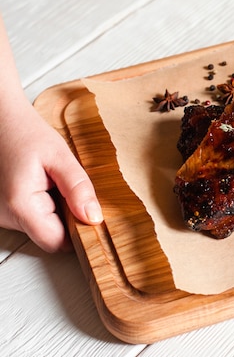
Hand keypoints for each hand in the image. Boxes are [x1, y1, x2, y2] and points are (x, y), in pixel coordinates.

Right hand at [0, 106, 102, 252]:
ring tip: (56, 184)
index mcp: (20, 205)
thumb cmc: (26, 133)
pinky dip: (45, 207)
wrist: (0, 121)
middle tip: (74, 191)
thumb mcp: (60, 156)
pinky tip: (46, 186)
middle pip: (50, 236)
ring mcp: (2, 215)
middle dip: (69, 219)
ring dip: (57, 212)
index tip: (93, 216)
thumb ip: (78, 188)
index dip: (78, 234)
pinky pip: (32, 218)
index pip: (56, 242)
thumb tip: (94, 217)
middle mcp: (5, 216)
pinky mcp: (4, 211)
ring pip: (42, 228)